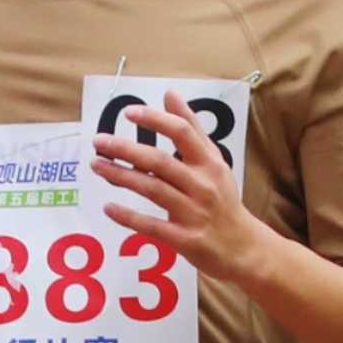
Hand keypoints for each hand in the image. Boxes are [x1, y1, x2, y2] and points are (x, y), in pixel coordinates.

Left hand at [86, 99, 265, 295]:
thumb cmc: (223, 200)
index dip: (155, 120)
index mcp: (209, 164)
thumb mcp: (214, 161)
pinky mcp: (185, 239)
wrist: (244, 248)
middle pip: (160, 161)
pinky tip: (108, 207)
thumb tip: (169, 94)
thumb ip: (192, 128)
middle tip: (98, 141)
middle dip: (126, 149)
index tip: (128, 112)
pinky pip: (152, 226)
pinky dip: (128, 216)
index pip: (182, 133)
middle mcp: (202, 185)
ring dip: (121, 176)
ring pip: (153, 190)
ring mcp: (194, 213)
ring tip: (97, 166)